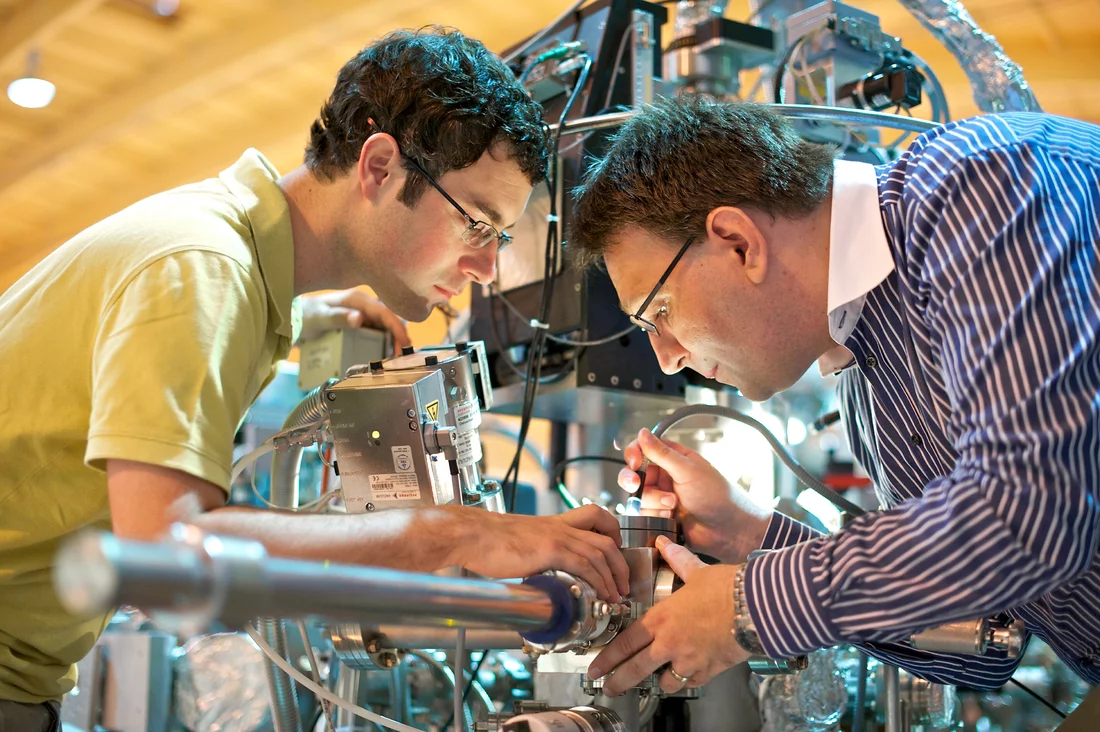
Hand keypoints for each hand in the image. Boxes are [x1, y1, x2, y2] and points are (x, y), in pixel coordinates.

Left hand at [298, 288, 410, 348]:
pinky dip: (382, 343)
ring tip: (393, 358)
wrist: (292, 318)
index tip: (405, 343)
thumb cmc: (304, 315)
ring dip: (391, 341)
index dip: (397, 326)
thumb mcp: (319, 318)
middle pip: (389, 319)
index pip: (384, 311)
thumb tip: (359, 318)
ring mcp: (361, 315)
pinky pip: (376, 333)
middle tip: (399, 356)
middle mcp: (362, 306)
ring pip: (385, 327)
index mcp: (356, 300)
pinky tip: (382, 354)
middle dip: (398, 336)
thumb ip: (337, 318)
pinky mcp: (359, 325)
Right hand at [456, 505, 630, 601]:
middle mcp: (561, 526)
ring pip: (601, 552)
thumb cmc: (488, 541)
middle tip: (623, 583)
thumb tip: (539, 573)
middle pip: (606, 538)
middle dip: (621, 563)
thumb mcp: (520, 541)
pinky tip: (600, 594)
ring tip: (616, 595)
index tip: (616, 551)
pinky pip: (585, 564)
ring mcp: (557, 537)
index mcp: (555, 522)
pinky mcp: (550, 550)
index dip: (613, 531)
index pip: (595, 515)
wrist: (471, 535)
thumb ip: (536, 553)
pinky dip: (598, 581)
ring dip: (614, 576)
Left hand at [588, 537, 747, 695]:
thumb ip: (676, 559)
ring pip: (663, 682)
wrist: (758, 606)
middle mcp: (670, 642)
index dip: (607, 658)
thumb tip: (664, 543)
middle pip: (636, 669)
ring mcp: (689, 660)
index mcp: (662, 618)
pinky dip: (685, 681)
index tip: (596, 668)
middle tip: (607, 687)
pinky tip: (684, 676)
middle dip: (618, 681)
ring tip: (653, 680)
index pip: (626, 642)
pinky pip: (690, 683)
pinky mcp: (709, 671)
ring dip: (657, 682)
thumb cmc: (728, 587)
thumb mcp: (697, 570)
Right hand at [619, 429, 770, 562]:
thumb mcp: (688, 470)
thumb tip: (642, 433)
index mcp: (675, 459)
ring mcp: (663, 497)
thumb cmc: (717, 497)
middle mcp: (667, 477)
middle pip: (635, 473)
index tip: (634, 462)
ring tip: (672, 506)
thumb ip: (662, 453)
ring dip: (653, 501)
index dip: (634, 454)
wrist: (729, 530)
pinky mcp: (661, 516)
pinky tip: (671, 518)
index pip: (645, 449)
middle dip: (633, 480)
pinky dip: (655, 515)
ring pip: (639, 496)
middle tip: (636, 486)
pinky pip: (645, 513)